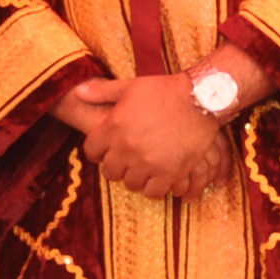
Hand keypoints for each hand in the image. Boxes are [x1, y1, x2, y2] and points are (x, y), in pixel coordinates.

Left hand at [75, 75, 229, 200]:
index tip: (106, 150)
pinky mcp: (170, 172)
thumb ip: (103, 92)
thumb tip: (78, 92)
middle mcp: (127, 148)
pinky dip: (154, 187)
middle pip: (110, 171)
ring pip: (131, 184)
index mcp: (114, 126)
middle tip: (127, 160)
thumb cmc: (164, 89)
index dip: (98, 150)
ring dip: (136, 177)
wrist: (200, 98)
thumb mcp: (131, 86)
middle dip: (116, 166)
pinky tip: (158, 177)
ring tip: (144, 169)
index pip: (91, 150)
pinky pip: (153, 192)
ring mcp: (148, 162)